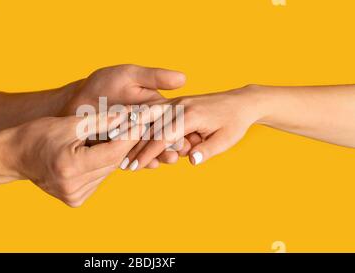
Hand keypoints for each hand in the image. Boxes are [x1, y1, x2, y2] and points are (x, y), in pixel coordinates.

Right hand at [0, 114, 144, 206]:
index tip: (144, 121)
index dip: (130, 135)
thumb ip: (101, 121)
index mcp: (71, 167)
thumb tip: (129, 115)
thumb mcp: (70, 123)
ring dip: (115, 154)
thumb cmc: (37, 135)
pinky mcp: (75, 200)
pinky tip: (100, 151)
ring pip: (108, 172)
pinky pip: (98, 179)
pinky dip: (102, 165)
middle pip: (113, 163)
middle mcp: (74, 187)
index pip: (113, 151)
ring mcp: (74, 196)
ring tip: (123, 135)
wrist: (14, 156)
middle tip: (139, 124)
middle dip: (126, 143)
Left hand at [59, 64, 193, 167]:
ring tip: (168, 159)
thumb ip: (155, 77)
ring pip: (151, 149)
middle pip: (164, 136)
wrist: (76, 102)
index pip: (171, 118)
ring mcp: (134, 139)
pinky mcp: (121, 150)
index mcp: (153, 107)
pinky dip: (143, 161)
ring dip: (161, 155)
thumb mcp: (130, 76)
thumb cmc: (104, 84)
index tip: (189, 132)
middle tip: (182, 151)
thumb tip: (183, 78)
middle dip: (173, 143)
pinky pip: (135, 157)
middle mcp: (147, 124)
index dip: (180, 126)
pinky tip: (150, 165)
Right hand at [125, 85, 261, 168]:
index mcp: (191, 115)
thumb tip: (191, 161)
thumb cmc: (234, 123)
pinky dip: (140, 122)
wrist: (240, 102)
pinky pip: (153, 112)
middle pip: (149, 126)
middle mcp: (180, 105)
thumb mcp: (226, 140)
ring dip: (132, 132)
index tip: (134, 167)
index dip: (147, 153)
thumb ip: (208, 150)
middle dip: (132, 145)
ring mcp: (176, 102)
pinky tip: (127, 131)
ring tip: (117, 147)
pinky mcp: (175, 102)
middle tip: (119, 162)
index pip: (163, 137)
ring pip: (147, 117)